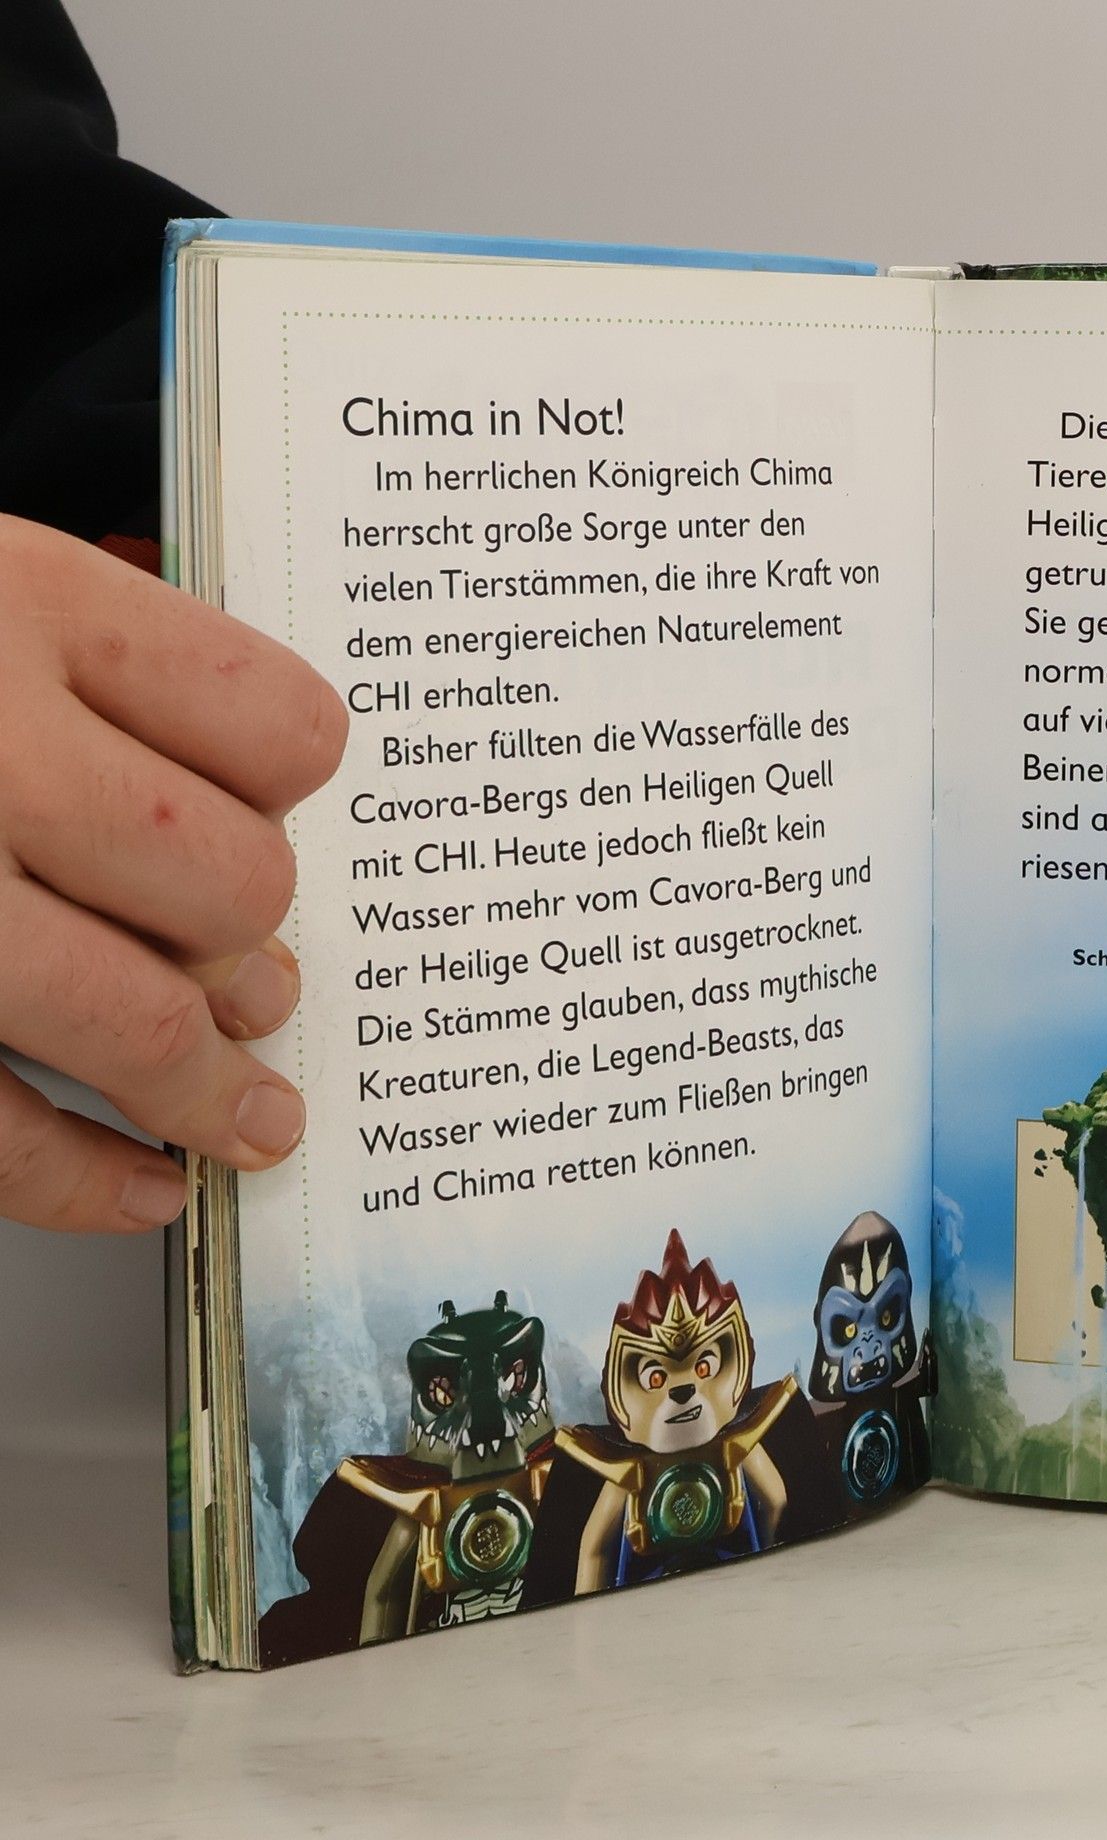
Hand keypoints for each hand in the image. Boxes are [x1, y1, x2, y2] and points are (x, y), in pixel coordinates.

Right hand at [0, 516, 347, 1232]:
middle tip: (248, 975)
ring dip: (206, 1089)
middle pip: (232, 883)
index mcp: (18, 604)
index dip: (292, 788)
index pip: (279, 725)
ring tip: (242, 1116)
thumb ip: (80, 659)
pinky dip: (81, 1177)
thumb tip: (241, 795)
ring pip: (138, 1021)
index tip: (276, 816)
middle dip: (250, 945)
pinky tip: (138, 1182)